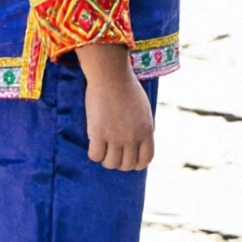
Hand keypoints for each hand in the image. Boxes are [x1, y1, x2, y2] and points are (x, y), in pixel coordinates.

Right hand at [74, 43, 154, 170]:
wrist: (112, 76)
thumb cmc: (127, 90)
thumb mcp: (143, 111)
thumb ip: (141, 129)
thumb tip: (136, 146)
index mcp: (147, 130)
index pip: (145, 159)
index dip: (136, 163)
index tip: (128, 157)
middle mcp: (133, 136)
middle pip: (126, 165)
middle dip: (119, 161)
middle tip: (112, 151)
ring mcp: (116, 136)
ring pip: (111, 163)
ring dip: (106, 159)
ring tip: (103, 147)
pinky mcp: (98, 133)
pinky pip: (95, 156)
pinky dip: (94, 153)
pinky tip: (94, 143)